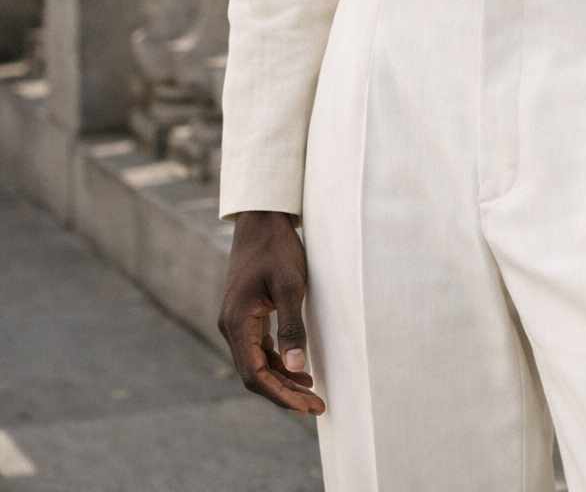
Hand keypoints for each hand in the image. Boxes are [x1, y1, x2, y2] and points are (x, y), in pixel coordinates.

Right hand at [218, 210, 324, 415]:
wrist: (262, 219)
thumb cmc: (277, 248)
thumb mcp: (290, 286)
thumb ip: (292, 328)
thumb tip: (297, 367)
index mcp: (237, 322)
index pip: (254, 374)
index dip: (280, 394)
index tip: (306, 406)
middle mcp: (230, 326)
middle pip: (255, 373)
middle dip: (284, 392)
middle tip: (315, 406)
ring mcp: (236, 321)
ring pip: (256, 363)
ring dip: (282, 378)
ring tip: (311, 391)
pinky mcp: (245, 314)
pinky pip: (258, 348)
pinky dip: (277, 361)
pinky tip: (298, 366)